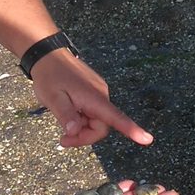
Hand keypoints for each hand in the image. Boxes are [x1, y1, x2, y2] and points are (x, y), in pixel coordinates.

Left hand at [30, 50, 153, 147]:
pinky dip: (81, 118)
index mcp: (94, 98)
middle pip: (101, 126)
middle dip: (84, 136)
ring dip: (81, 127)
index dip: (132, 130)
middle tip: (63, 139)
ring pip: (96, 120)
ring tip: (62, 121)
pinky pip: (93, 112)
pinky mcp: (93, 92)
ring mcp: (98, 93)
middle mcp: (101, 95)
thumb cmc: (50, 76)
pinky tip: (68, 111)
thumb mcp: (53, 98)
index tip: (147, 139)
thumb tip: (75, 131)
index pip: (117, 118)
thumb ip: (66, 116)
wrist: (48, 55)